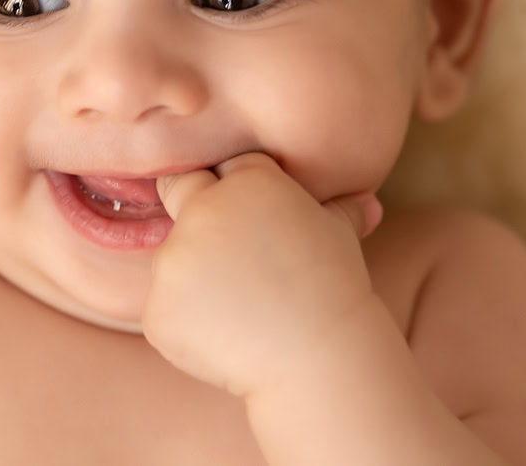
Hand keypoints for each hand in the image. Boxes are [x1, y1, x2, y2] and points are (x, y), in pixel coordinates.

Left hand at [142, 151, 382, 398]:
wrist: (319, 358)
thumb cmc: (335, 291)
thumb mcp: (339, 237)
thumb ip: (337, 210)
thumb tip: (368, 204)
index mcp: (247, 181)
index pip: (224, 166)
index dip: (235, 189)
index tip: (252, 219)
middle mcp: (202, 210)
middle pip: (179, 190)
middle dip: (194, 208)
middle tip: (227, 251)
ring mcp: (173, 260)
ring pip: (172, 257)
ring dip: (193, 274)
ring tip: (242, 307)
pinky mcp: (156, 308)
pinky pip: (165, 307)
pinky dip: (186, 321)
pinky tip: (226, 335)